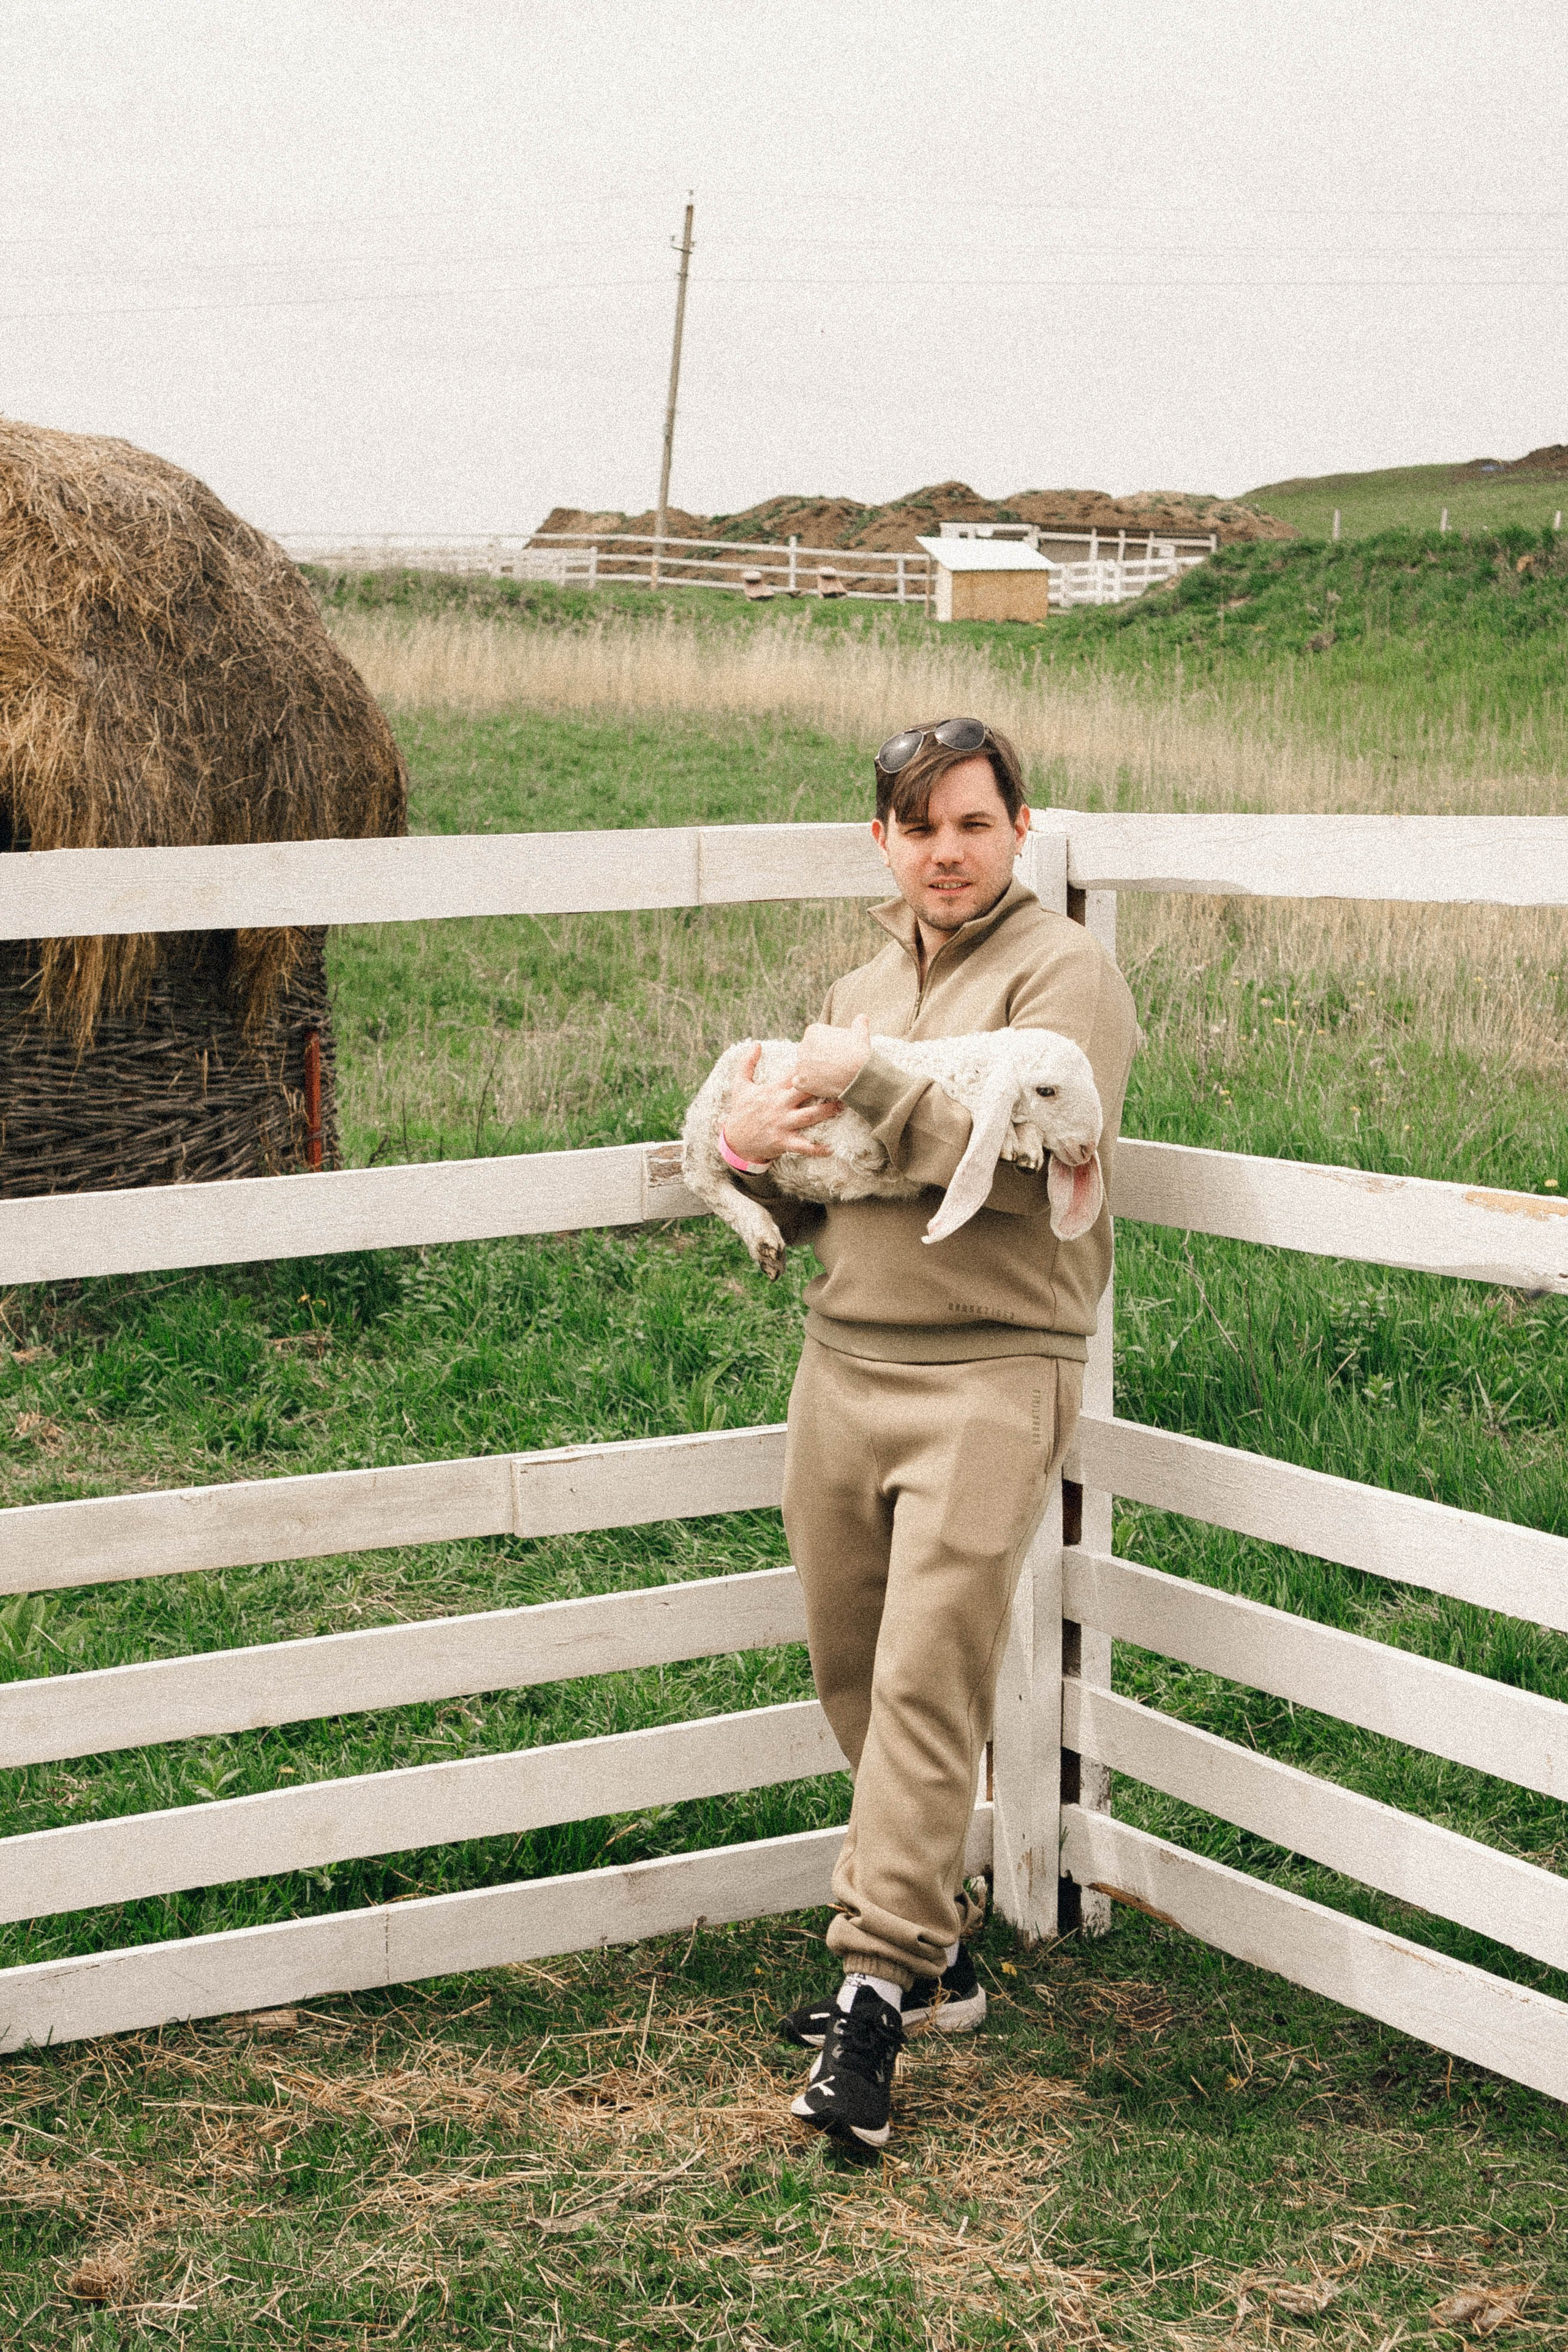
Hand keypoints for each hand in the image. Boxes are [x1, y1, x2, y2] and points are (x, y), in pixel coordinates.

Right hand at [723, 1046, 843, 1163]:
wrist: (734, 1141)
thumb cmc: (740, 1111)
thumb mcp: (739, 1085)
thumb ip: (747, 1063)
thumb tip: (756, 1043)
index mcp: (773, 1090)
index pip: (794, 1074)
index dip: (809, 1066)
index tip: (826, 1060)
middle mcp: (780, 1105)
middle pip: (805, 1092)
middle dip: (824, 1086)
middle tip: (843, 1080)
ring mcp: (782, 1124)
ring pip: (809, 1116)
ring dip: (827, 1112)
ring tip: (844, 1106)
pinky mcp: (783, 1141)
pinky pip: (803, 1146)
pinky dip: (818, 1149)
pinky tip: (831, 1148)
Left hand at [791, 1014, 870, 1099]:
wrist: (858, 1074)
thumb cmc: (858, 1052)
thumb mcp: (860, 1032)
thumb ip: (859, 1023)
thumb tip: (862, 1017)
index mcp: (812, 1031)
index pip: (814, 1038)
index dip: (824, 1046)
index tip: (834, 1052)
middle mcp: (802, 1046)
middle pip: (807, 1052)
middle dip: (816, 1058)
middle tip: (831, 1064)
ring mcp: (800, 1064)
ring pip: (803, 1067)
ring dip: (811, 1071)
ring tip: (827, 1076)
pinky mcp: (800, 1081)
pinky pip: (798, 1082)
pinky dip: (806, 1084)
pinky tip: (818, 1084)